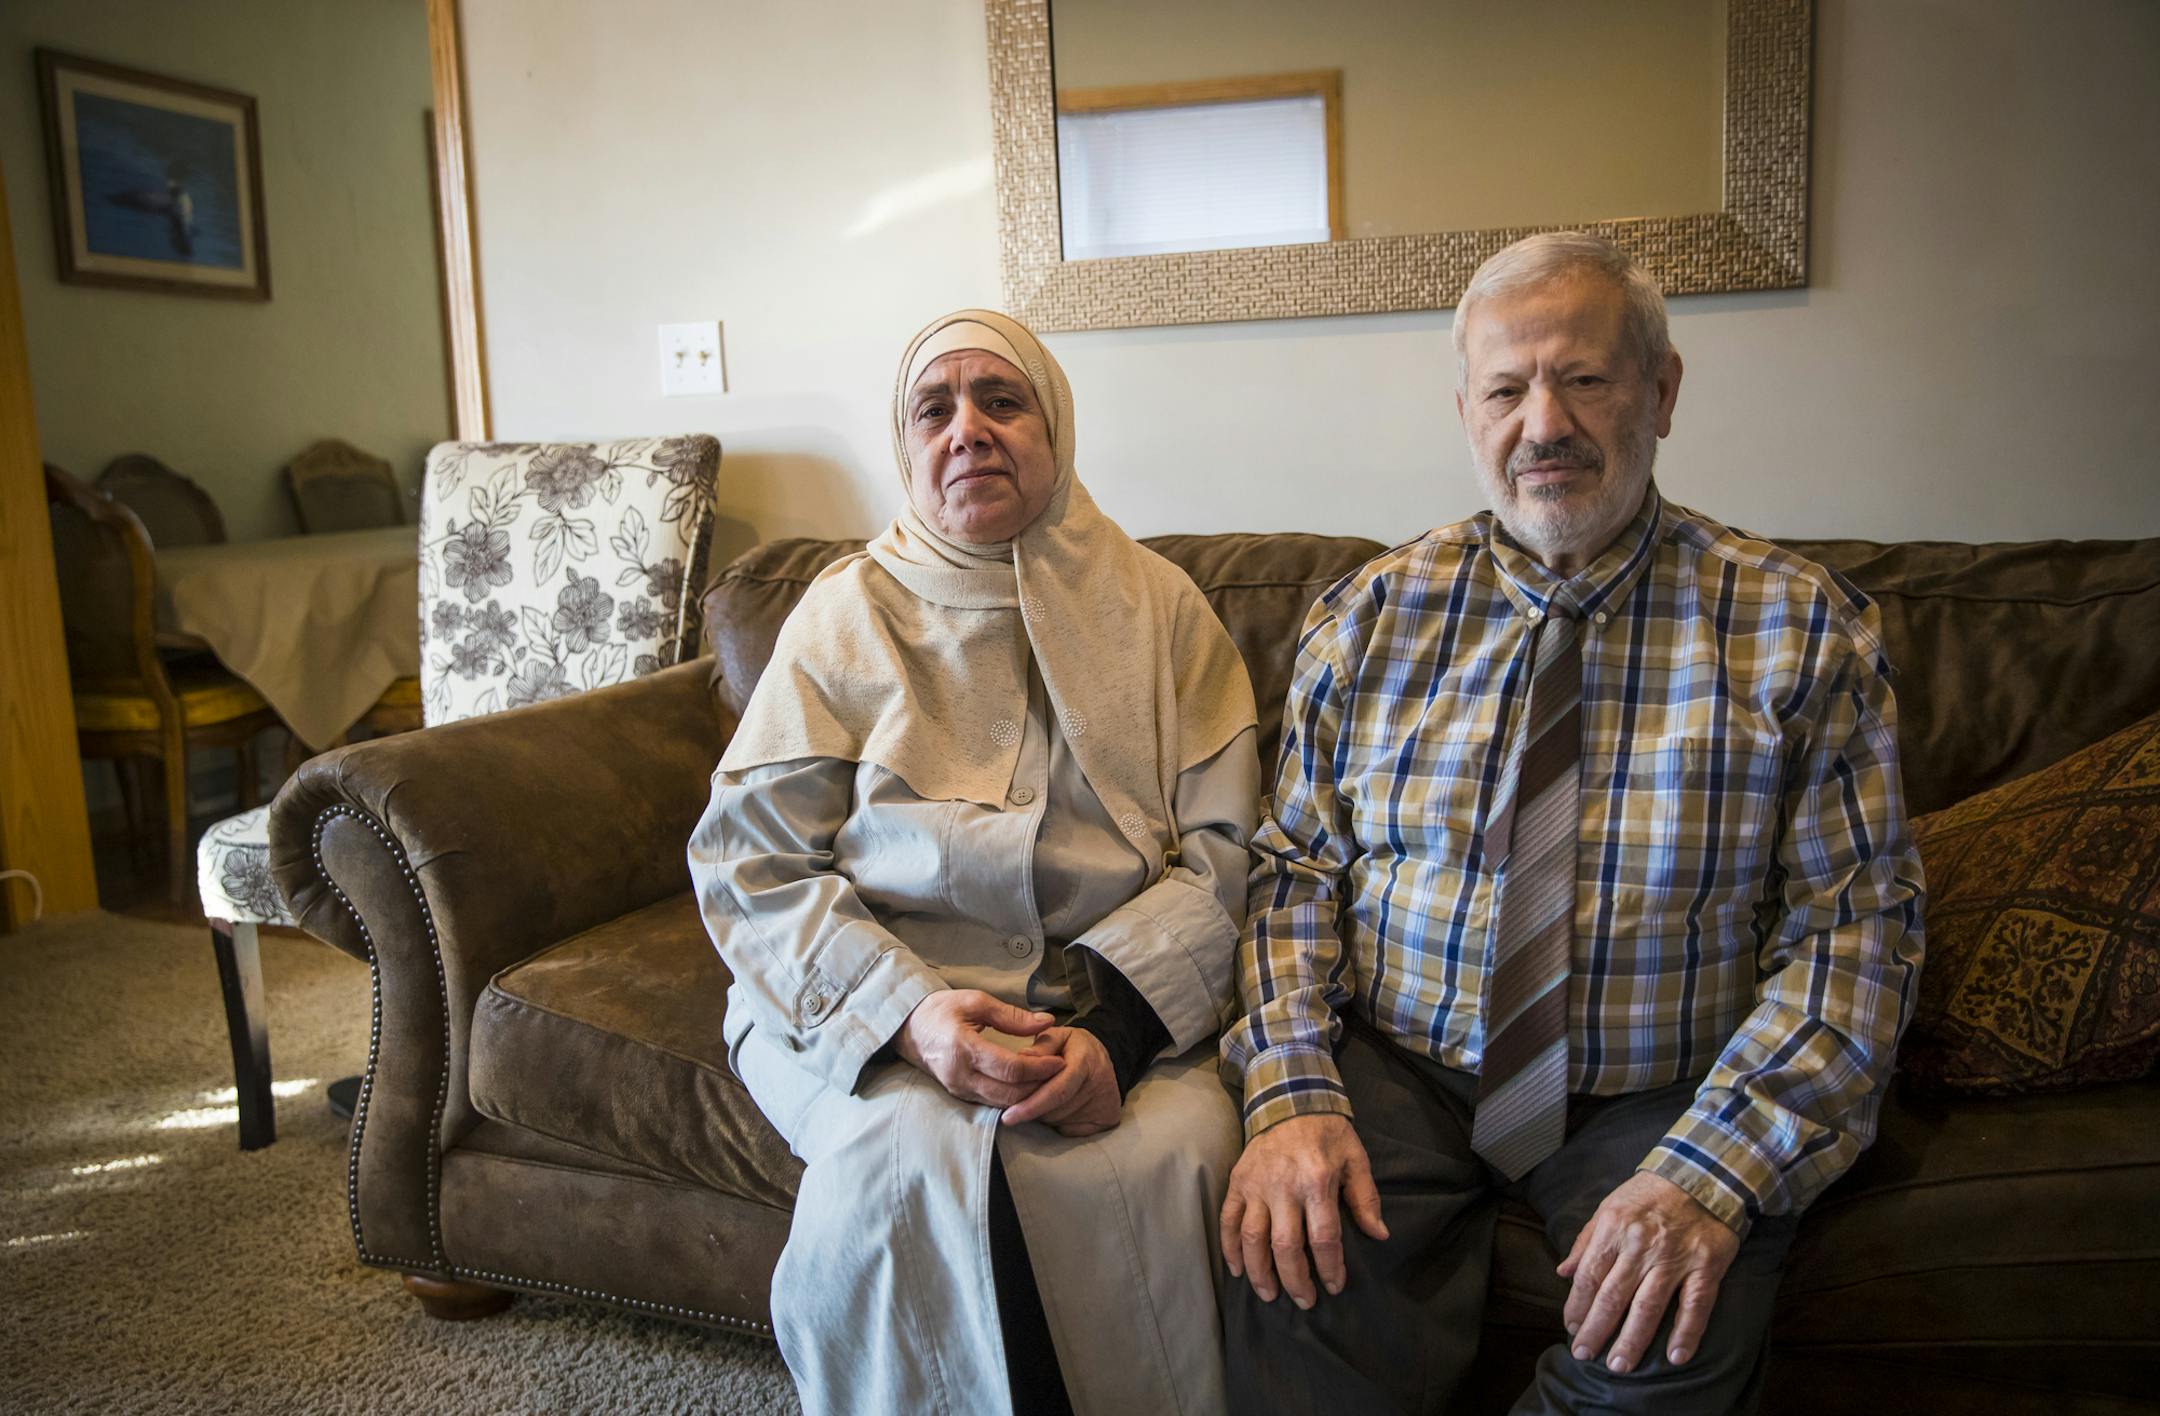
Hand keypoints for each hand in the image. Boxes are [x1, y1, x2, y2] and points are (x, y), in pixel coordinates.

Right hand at [896, 990, 1061, 1106]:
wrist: (908, 1028)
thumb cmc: (941, 1010)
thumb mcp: (975, 1001)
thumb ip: (1012, 1016)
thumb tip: (1047, 1022)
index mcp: (963, 1048)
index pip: (1010, 1069)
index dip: (1039, 1067)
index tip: (1058, 1060)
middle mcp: (960, 1075)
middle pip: (1009, 1093)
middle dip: (1039, 1086)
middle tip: (1059, 1072)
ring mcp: (958, 1089)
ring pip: (1002, 1104)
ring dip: (1028, 1096)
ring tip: (1047, 1080)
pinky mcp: (959, 1096)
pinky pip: (991, 1103)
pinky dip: (1013, 1098)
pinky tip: (1027, 1086)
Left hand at [999, 1027, 1119, 1134]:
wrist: (1104, 1057)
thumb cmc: (1074, 1047)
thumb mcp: (1057, 1036)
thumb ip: (1039, 1047)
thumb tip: (1021, 1060)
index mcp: (1084, 1061)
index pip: (1056, 1091)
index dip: (1030, 1105)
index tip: (1007, 1116)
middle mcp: (1099, 1084)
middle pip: (1056, 1110)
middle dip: (1033, 1109)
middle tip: (1020, 1104)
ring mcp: (1105, 1104)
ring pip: (1061, 1121)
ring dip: (1044, 1115)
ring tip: (1043, 1099)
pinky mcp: (1108, 1119)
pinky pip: (1072, 1130)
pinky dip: (1058, 1123)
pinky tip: (1058, 1108)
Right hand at [1218, 1113, 1388, 1308]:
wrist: (1290, 1098)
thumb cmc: (1328, 1133)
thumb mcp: (1356, 1159)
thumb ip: (1365, 1199)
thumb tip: (1379, 1235)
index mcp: (1316, 1182)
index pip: (1323, 1238)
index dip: (1330, 1268)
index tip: (1334, 1287)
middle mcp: (1283, 1187)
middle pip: (1285, 1246)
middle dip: (1295, 1280)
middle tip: (1304, 1301)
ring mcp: (1256, 1186)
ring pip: (1252, 1238)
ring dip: (1259, 1272)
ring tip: (1269, 1295)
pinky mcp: (1238, 1182)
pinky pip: (1228, 1220)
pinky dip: (1229, 1248)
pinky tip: (1237, 1270)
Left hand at [1558, 1171, 1740, 1373]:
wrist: (1702, 1173)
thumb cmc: (1650, 1193)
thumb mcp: (1609, 1206)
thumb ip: (1586, 1241)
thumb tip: (1563, 1273)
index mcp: (1614, 1228)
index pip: (1589, 1276)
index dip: (1577, 1306)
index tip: (1571, 1329)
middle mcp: (1642, 1245)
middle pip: (1613, 1297)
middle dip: (1596, 1330)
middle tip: (1584, 1355)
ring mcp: (1675, 1257)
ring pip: (1649, 1307)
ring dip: (1632, 1340)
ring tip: (1619, 1365)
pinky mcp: (1706, 1266)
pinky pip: (1695, 1305)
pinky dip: (1686, 1333)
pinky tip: (1676, 1357)